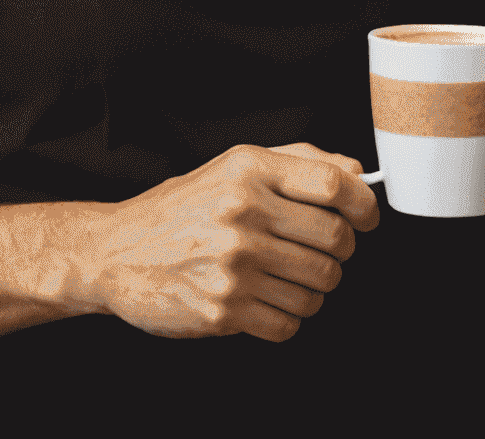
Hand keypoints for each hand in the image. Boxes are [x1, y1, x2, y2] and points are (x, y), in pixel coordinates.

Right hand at [79, 142, 378, 343]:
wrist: (118, 252)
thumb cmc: (183, 206)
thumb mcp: (235, 166)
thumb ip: (298, 160)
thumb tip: (355, 171)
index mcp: (248, 171)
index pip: (332, 184)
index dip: (363, 204)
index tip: (366, 217)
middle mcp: (242, 214)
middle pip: (335, 240)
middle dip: (342, 250)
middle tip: (324, 250)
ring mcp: (233, 265)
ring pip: (319, 286)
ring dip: (316, 286)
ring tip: (289, 274)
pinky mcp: (223, 310)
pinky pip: (290, 322)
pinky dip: (288, 316)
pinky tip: (266, 298)